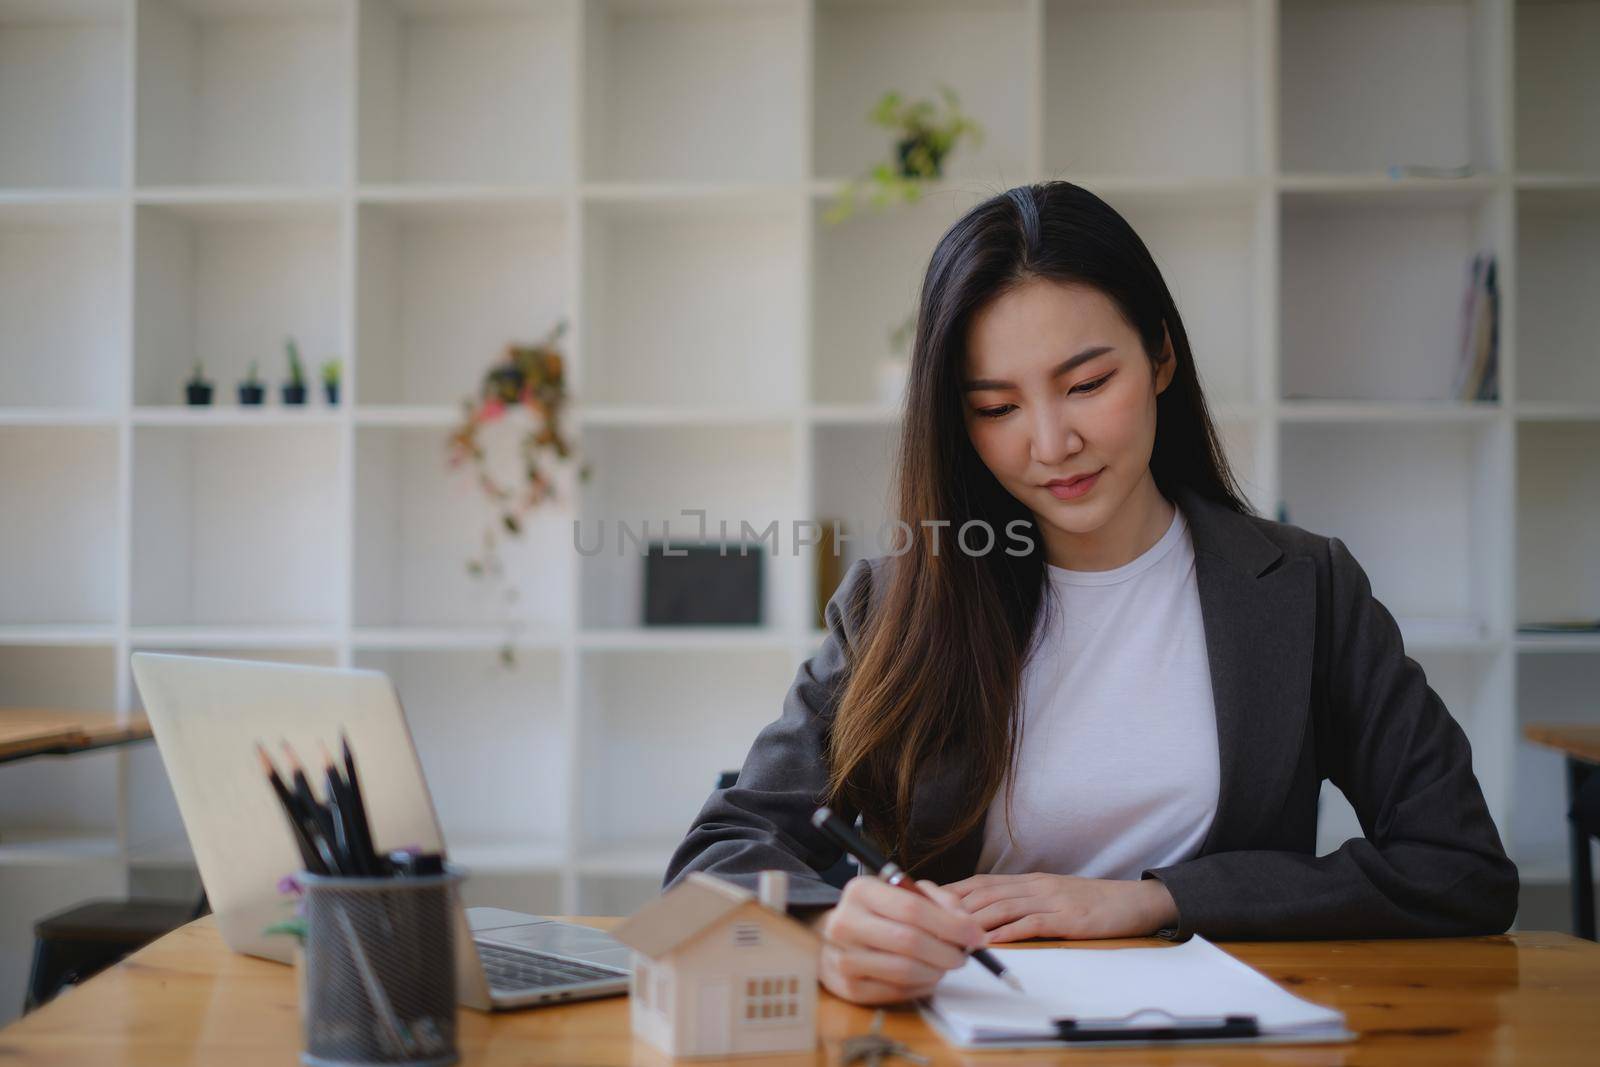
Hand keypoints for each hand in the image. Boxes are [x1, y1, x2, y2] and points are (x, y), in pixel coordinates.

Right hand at [812, 876, 987, 1005]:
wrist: (836, 938)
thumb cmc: (880, 913)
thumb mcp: (905, 893)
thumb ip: (939, 901)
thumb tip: (967, 926)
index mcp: (861, 891)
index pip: (912, 909)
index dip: (951, 925)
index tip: (976, 936)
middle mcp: (845, 922)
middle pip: (909, 941)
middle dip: (947, 952)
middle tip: (962, 956)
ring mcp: (843, 957)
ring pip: (904, 970)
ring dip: (936, 971)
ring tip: (943, 965)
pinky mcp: (847, 987)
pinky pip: (895, 992)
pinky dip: (920, 987)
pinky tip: (925, 977)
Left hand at [943, 873, 1178, 941]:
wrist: (1133, 901)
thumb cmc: (1092, 903)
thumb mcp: (1053, 896)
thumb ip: (1024, 900)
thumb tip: (990, 913)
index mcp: (1030, 880)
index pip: (981, 882)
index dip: (953, 890)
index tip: (926, 900)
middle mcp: (1036, 885)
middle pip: (985, 893)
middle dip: (954, 905)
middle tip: (926, 917)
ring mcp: (1051, 900)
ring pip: (1003, 906)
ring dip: (973, 920)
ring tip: (948, 931)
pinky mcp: (1067, 918)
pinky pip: (1032, 923)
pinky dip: (1008, 932)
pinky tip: (991, 941)